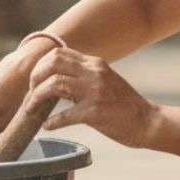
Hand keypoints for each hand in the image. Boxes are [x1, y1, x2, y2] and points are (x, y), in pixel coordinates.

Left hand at [26, 47, 157, 147]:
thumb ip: (84, 77)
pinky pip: (65, 115)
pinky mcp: (96, 112)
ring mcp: (96, 91)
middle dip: (35, 78)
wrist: (149, 122)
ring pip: (54, 85)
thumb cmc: (124, 106)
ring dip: (37, 98)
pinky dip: (52, 122)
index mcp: (96, 63)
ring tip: (32, 110)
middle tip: (31, 94)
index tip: (35, 82)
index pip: (58, 53)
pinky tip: (47, 126)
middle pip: (52, 63)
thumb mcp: (104, 82)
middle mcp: (95, 72)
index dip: (40, 66)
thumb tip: (55, 82)